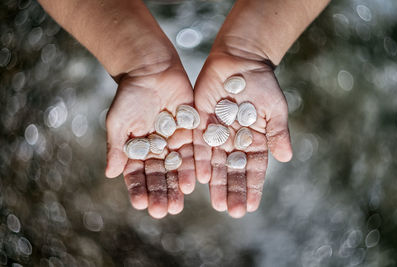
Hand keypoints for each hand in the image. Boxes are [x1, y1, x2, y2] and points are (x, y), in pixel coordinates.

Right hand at [105, 59, 194, 218]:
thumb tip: (110, 174)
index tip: (141, 205)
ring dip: (178, 185)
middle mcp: (158, 148)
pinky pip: (195, 150)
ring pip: (178, 167)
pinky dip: (195, 165)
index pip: (138, 174)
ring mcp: (175, 140)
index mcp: (138, 148)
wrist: (151, 68)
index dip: (139, 189)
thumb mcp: (118, 121)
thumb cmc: (130, 94)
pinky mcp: (192, 130)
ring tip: (179, 203)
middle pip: (160, 175)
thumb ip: (117, 147)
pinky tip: (197, 180)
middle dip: (161, 193)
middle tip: (164, 211)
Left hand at [194, 52, 292, 217]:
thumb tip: (286, 158)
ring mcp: (217, 133)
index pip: (254, 168)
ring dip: (217, 183)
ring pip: (217, 163)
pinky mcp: (200, 122)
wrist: (240, 59)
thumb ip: (278, 133)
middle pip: (234, 170)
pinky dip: (202, 161)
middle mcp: (234, 141)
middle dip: (233, 191)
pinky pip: (200, 145)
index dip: (253, 187)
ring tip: (218, 204)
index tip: (251, 207)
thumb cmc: (262, 82)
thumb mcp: (275, 108)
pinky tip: (202, 179)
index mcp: (254, 139)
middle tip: (232, 212)